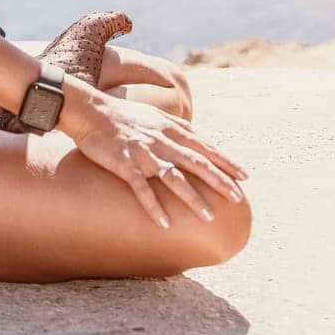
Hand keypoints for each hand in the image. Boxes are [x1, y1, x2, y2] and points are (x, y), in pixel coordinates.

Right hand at [63, 89, 248, 228]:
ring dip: (193, 197)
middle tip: (237, 197)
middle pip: (196, 162)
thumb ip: (177, 128)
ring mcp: (143, 153)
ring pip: (174, 177)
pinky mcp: (124, 164)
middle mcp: (161, 140)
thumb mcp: (156, 116)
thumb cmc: (123, 115)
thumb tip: (197, 138)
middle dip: (219, 180)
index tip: (244, 176)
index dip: (225, 161)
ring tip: (209, 216)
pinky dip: (154, 206)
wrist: (90, 111)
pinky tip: (165, 223)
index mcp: (171, 129)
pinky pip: (141, 188)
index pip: (205, 147)